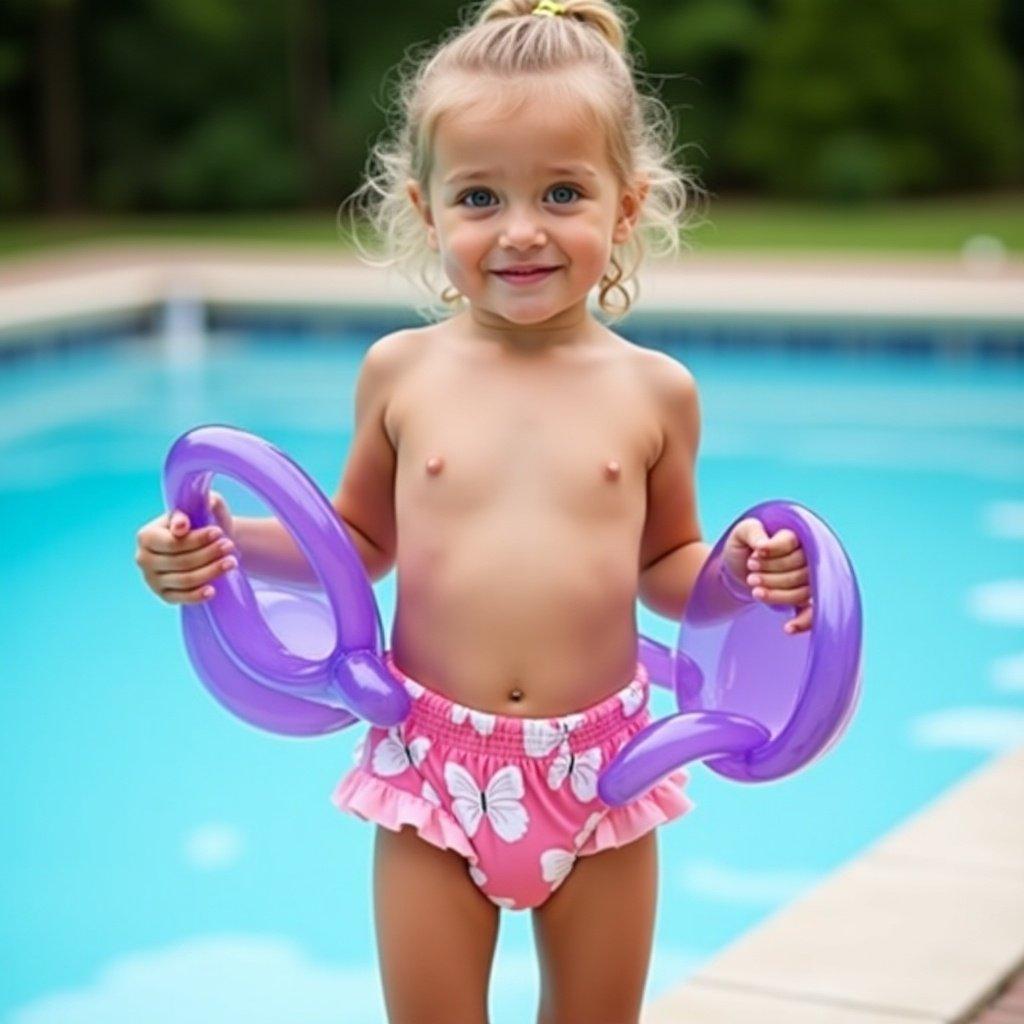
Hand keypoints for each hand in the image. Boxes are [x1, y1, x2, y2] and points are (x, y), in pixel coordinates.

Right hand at [134, 490, 236, 604]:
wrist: (205, 543)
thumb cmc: (200, 523)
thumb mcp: (199, 509)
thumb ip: (194, 506)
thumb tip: (182, 524)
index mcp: (146, 536)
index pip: (172, 542)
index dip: (197, 539)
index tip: (219, 532)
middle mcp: (144, 559)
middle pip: (180, 561)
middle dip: (208, 554)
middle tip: (230, 546)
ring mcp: (152, 579)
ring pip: (184, 580)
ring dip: (210, 572)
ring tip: (232, 562)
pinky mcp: (163, 595)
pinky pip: (180, 598)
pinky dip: (197, 595)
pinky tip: (213, 590)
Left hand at [721, 517, 812, 634]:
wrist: (739, 569)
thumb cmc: (743, 547)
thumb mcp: (741, 533)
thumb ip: (752, 531)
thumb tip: (763, 545)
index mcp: (793, 535)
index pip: (791, 542)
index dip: (773, 550)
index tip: (754, 554)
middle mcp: (807, 556)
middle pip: (800, 569)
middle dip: (772, 576)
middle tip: (750, 576)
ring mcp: (809, 579)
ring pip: (804, 591)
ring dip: (779, 594)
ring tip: (755, 591)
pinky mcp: (805, 598)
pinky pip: (814, 613)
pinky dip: (803, 622)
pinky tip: (787, 628)